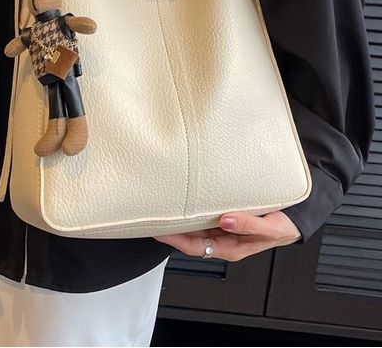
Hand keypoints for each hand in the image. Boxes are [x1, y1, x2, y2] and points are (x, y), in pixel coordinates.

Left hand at [154, 211, 301, 261]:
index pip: (194, 246)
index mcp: (230, 248)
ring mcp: (223, 228)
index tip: (158, 230)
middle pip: (189, 236)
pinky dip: (192, 208)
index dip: (174, 239)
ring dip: (179, 218)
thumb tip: (224, 220)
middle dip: (170, 228)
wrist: (297, 215)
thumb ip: (248, 224)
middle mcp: (223, 239)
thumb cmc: (285, 224)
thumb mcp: (270, 227)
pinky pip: (203, 214)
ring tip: (162, 206)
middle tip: (151, 215)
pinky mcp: (225, 216)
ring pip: (195, 225)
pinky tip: (183, 199)